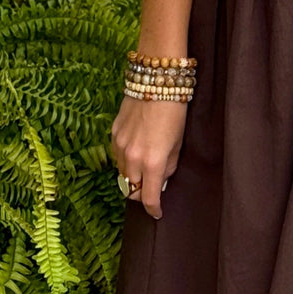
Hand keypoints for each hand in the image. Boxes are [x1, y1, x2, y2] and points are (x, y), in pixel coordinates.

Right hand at [111, 95, 187, 219]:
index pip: (148, 198)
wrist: (156, 81)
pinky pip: (117, 157)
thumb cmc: (175, 110)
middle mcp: (132, 158)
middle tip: (152, 189)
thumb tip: (161, 180)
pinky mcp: (113, 134)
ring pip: (122, 175)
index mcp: (153, 162)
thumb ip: (169, 166)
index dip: (153, 209)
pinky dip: (126, 161)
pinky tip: (137, 151)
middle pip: (131, 190)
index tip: (157, 213)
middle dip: (142, 194)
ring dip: (133, 177)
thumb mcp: (178, 142)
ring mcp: (120, 146)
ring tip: (146, 168)